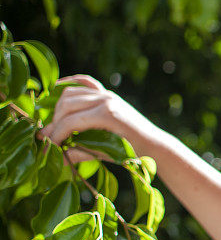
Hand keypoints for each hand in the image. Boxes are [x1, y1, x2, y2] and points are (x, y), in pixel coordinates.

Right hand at [36, 74, 161, 164]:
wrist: (152, 142)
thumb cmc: (132, 152)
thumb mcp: (105, 154)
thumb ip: (80, 154)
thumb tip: (55, 157)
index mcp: (106, 115)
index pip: (70, 122)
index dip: (56, 136)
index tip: (49, 147)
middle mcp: (106, 100)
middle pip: (66, 104)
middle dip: (55, 122)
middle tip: (52, 138)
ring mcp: (107, 94)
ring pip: (71, 92)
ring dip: (59, 107)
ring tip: (58, 125)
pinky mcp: (108, 93)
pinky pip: (86, 82)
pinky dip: (70, 83)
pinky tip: (56, 87)